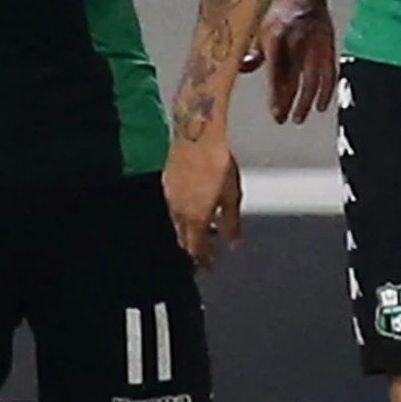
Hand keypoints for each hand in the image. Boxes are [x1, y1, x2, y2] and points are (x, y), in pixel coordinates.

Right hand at [163, 137, 241, 269]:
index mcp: (195, 217)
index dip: (203, 260)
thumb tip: (233, 246)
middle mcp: (178, 211)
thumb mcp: (232, 196)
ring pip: (178, 223)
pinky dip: (184, 214)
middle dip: (194, 247)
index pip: (196, 248)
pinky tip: (195, 206)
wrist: (197, 134)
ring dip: (190, 230)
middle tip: (206, 252)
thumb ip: (231, 224)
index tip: (209, 267)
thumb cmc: (219, 163)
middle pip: (183, 238)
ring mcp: (170, 197)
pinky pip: (174, 207)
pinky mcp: (167, 184)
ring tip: (205, 228)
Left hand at [240, 0, 337, 123]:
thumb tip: (243, 70)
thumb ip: (253, 51)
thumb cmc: (276, 8)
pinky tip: (320, 105)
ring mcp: (315, 42)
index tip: (276, 113)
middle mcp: (297, 39)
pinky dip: (326, 90)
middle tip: (284, 120)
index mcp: (276, 35)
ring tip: (299, 118)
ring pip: (313, 78)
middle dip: (289, 102)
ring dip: (307, 101)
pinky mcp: (328, 43)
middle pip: (295, 78)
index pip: (277, 72)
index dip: (277, 95)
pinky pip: (329, 71)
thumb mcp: (259, 26)